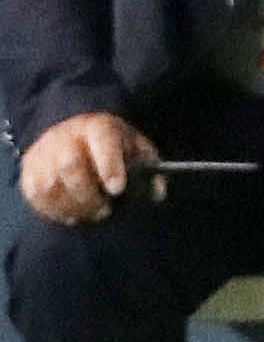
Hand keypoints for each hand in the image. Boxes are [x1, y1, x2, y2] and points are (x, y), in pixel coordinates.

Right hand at [17, 112, 160, 226]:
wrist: (74, 132)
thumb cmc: (112, 146)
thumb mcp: (135, 148)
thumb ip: (149, 168)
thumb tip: (157, 192)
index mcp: (98, 126)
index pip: (101, 139)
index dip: (108, 164)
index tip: (117, 188)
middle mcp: (65, 135)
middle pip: (70, 165)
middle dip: (89, 194)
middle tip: (105, 210)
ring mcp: (43, 152)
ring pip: (50, 184)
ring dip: (72, 206)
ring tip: (91, 214)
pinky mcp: (28, 169)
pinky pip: (34, 195)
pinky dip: (53, 211)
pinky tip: (72, 215)